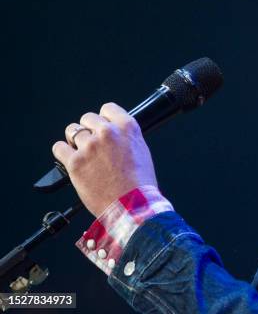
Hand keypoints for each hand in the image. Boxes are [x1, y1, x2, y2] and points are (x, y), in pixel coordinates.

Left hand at [52, 102, 157, 216]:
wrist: (131, 205)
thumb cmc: (139, 183)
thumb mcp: (141, 151)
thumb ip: (127, 137)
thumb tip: (115, 134)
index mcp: (127, 127)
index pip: (108, 108)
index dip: (104, 118)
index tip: (101, 127)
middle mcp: (108, 133)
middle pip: (88, 118)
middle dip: (88, 129)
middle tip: (93, 144)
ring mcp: (90, 146)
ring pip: (72, 131)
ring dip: (75, 140)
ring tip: (82, 153)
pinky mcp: (75, 162)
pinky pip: (59, 148)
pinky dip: (63, 152)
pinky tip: (70, 159)